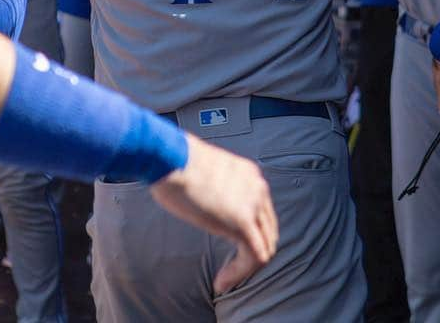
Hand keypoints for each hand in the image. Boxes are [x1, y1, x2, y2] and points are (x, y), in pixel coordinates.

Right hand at [150, 134, 277, 294]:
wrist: (171, 159)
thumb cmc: (176, 163)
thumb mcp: (205, 174)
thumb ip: (215, 188)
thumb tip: (207, 203)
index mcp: (249, 174)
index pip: (262, 212)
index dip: (250, 234)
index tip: (229, 247)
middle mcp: (257, 187)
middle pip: (268, 230)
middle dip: (251, 252)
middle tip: (230, 267)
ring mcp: (253, 205)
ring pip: (264, 246)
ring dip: (244, 267)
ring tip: (224, 278)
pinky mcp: (242, 223)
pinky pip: (254, 256)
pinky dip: (239, 273)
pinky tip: (221, 281)